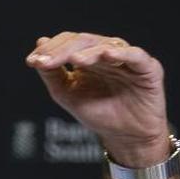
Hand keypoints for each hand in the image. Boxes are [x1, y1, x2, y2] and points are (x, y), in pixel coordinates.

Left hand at [26, 32, 169, 166]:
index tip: (32, 61)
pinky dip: (121, 54)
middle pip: (83, 41)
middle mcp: (107, 53)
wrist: (126, 138)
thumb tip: (38, 46)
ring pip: (106, 45)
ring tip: (74, 60)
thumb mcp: (68, 95)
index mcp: (88, 56)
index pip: (67, 43)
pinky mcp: (148, 68)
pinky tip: (106, 55)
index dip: (50, 49)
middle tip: (45, 61)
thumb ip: (52, 74)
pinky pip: (134, 56)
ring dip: (88, 52)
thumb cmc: (99, 114)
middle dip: (63, 50)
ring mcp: (127, 58)